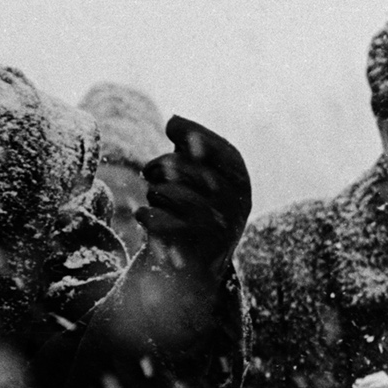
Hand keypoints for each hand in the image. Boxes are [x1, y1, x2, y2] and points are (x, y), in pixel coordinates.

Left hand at [136, 116, 250, 269]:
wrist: (194, 266)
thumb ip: (191, 149)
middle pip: (190, 168)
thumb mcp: (199, 178)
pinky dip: (146, 215)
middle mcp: (237, 204)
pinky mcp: (194, 248)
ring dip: (154, 192)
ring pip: (170, 192)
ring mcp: (218, 227)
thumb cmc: (192, 211)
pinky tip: (147, 216)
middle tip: (151, 173)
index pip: (224, 152)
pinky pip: (157, 219)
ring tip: (157, 200)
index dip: (197, 134)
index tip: (170, 126)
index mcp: (241, 183)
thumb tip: (175, 121)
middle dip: (161, 165)